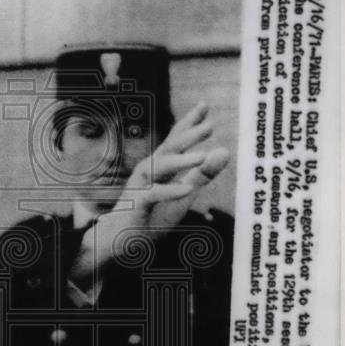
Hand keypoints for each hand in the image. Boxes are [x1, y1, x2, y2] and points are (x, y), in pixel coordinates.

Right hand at [71, 104, 229, 288]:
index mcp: (160, 167)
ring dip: (180, 161)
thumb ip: (203, 175)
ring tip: (202, 155)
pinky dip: (170, 191)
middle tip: (210, 125)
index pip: (175, 140)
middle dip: (188, 136)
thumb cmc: (150, 216)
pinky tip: (188, 189)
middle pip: (169, 148)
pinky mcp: (135, 205)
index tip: (204, 104)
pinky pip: (153, 195)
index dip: (189, 122)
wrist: (119, 241)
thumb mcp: (184, 196)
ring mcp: (140, 186)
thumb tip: (225, 150)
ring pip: (159, 168)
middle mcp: (149, 171)